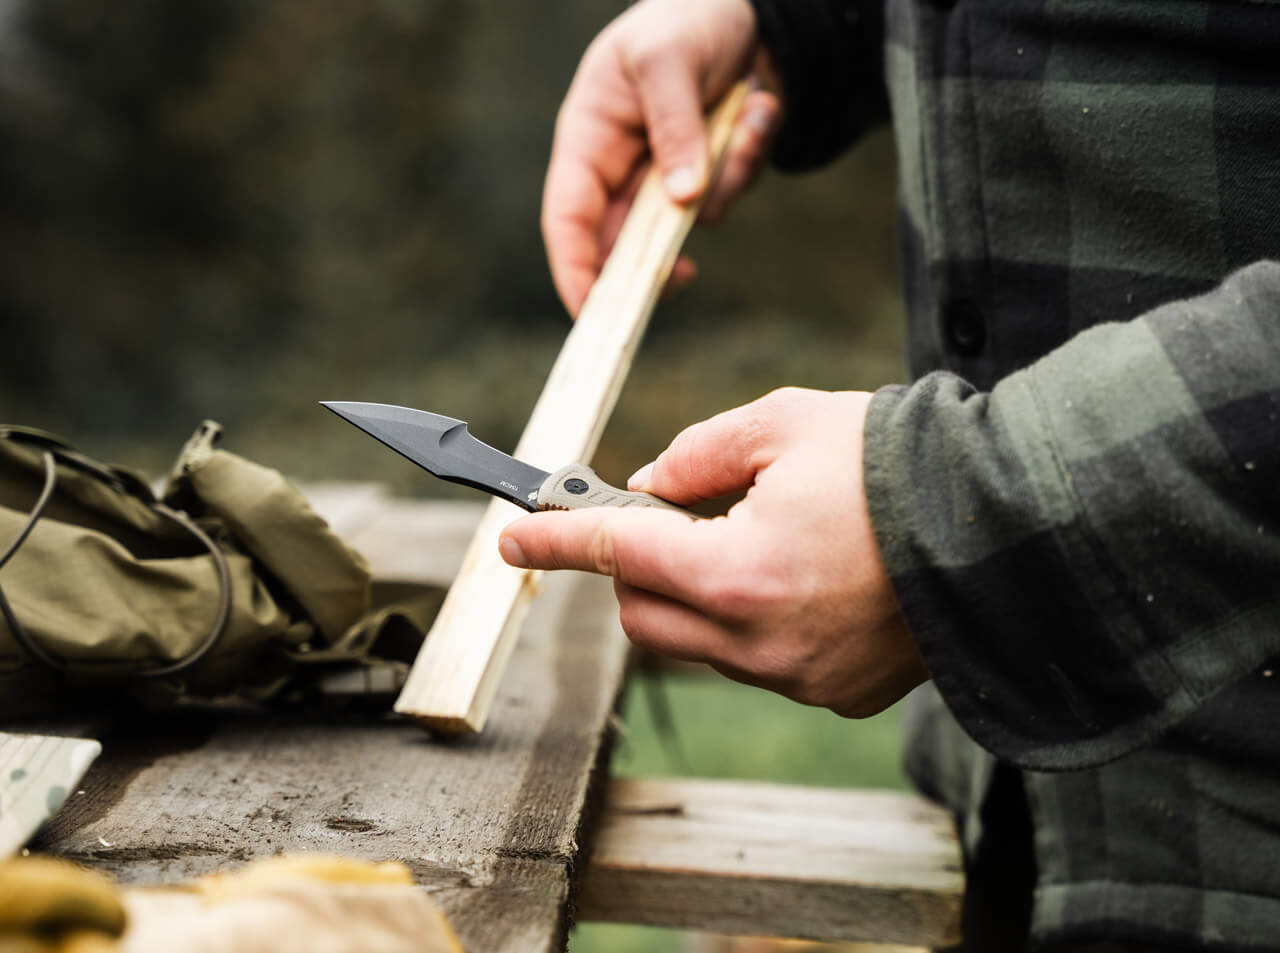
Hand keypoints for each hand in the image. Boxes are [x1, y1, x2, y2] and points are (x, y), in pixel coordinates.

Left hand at [499, 388, 927, 717]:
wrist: (1008, 525)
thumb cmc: (896, 463)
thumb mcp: (785, 422)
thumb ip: (700, 453)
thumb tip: (651, 487)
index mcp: (738, 570)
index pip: (617, 551)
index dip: (558, 539)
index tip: (516, 537)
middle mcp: (760, 641)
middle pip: (644, 616)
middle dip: (635, 567)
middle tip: (664, 521)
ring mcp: (799, 677)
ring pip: (700, 643)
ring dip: (697, 594)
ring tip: (757, 540)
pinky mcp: (838, 694)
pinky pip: (760, 661)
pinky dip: (753, 621)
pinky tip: (804, 579)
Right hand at [543, 0, 782, 315]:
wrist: (746, 7)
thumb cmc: (685, 19)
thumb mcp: (668, 59)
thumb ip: (673, 128)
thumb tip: (683, 200)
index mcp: (589, 137)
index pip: (568, 219)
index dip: (574, 270)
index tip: (594, 313)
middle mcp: (621, 166)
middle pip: (624, 243)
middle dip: (659, 255)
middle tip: (686, 273)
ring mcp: (665, 175)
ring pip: (689, 220)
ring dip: (727, 179)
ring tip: (749, 114)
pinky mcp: (707, 174)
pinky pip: (727, 196)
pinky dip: (751, 158)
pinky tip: (759, 108)